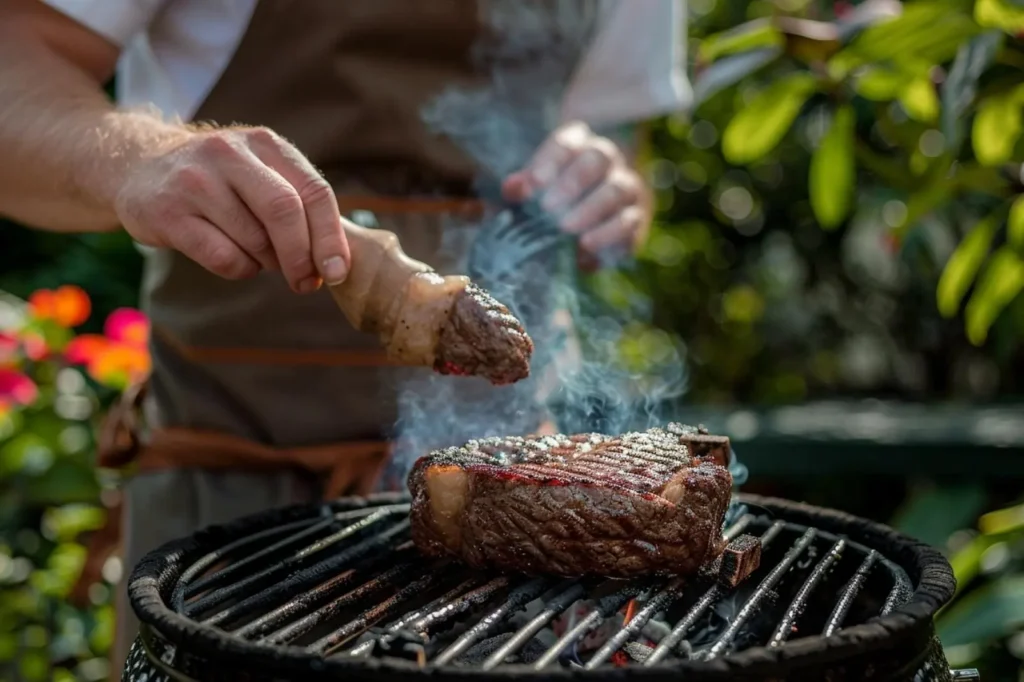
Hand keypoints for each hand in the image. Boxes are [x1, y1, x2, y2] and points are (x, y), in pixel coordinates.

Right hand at [114, 126, 350, 292]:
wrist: (136, 165)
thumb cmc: (219, 181)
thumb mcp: (260, 174)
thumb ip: (299, 205)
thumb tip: (337, 261)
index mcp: (265, 144)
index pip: (314, 191)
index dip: (330, 236)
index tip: (337, 272)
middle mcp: (230, 153)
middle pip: (285, 211)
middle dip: (302, 257)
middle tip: (305, 283)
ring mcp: (195, 180)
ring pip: (254, 240)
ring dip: (267, 263)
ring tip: (259, 257)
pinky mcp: (167, 211)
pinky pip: (223, 257)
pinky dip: (240, 269)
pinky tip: (233, 259)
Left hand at [501, 121, 649, 269]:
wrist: (590, 224)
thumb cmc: (552, 199)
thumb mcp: (533, 191)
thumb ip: (522, 187)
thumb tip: (513, 188)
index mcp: (578, 144)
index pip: (566, 142)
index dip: (550, 160)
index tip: (534, 183)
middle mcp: (607, 158)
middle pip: (598, 157)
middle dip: (572, 182)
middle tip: (548, 207)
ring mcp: (626, 186)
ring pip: (616, 189)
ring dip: (590, 209)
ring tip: (565, 228)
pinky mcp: (636, 216)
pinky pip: (629, 220)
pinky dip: (607, 234)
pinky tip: (586, 245)